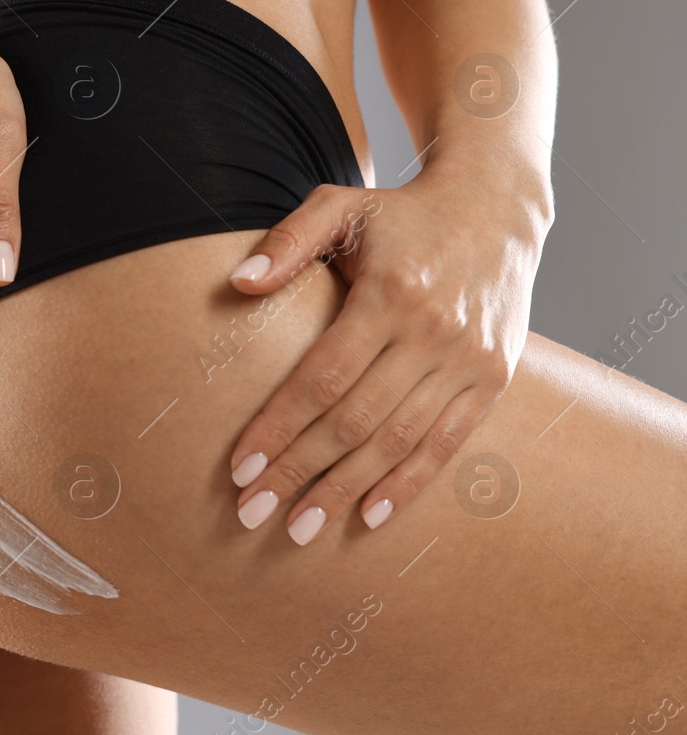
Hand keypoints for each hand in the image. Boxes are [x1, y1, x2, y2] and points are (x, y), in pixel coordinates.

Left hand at [224, 163, 549, 543]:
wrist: (497, 206)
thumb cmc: (402, 212)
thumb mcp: (341, 206)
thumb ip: (287, 243)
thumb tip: (237, 284)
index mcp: (390, 293)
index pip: (322, 377)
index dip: (278, 427)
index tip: (239, 468)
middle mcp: (433, 332)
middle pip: (354, 420)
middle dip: (298, 472)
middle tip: (252, 514)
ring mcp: (468, 359)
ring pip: (398, 442)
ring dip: (345, 491)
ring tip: (299, 528)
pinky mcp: (494, 378)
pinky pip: (447, 444)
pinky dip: (407, 483)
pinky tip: (368, 515)